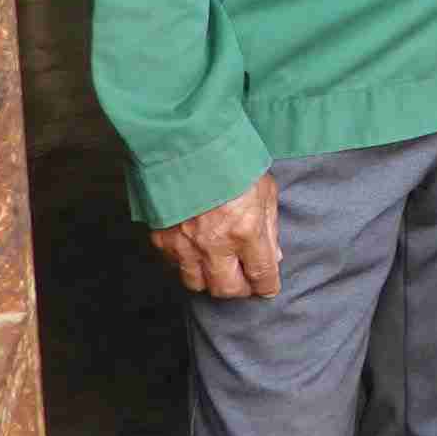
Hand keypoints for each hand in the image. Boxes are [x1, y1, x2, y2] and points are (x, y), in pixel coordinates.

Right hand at [150, 173, 281, 298]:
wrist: (187, 145)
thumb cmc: (232, 162)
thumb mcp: (265, 190)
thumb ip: (269, 227)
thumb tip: (274, 256)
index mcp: (246, 231)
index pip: (260, 274)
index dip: (267, 286)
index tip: (269, 290)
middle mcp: (214, 244)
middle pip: (227, 289)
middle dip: (240, 291)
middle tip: (246, 284)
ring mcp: (185, 245)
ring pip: (198, 284)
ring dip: (212, 282)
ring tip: (221, 272)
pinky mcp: (162, 240)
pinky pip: (176, 267)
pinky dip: (189, 267)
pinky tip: (197, 257)